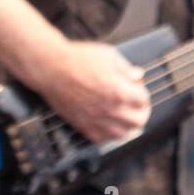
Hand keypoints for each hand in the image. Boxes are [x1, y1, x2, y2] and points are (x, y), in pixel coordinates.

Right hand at [26, 39, 150, 143]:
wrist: (50, 68)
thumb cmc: (75, 60)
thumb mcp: (107, 55)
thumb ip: (126, 68)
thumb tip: (137, 75)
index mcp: (118, 91)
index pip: (143, 100)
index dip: (142, 91)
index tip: (137, 87)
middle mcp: (110, 109)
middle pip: (138, 121)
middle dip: (140, 110)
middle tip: (136, 103)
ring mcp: (96, 120)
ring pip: (123, 133)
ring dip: (127, 123)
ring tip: (123, 113)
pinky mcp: (83, 126)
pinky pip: (103, 139)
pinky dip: (109, 132)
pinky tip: (107, 121)